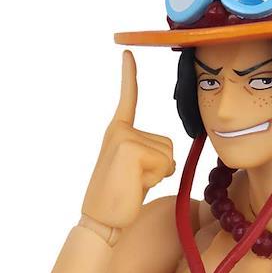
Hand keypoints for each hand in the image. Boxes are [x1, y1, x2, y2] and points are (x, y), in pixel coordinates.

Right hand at [81, 50, 175, 229]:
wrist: (101, 219)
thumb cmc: (120, 199)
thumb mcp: (135, 171)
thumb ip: (149, 155)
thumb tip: (170, 157)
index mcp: (117, 131)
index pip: (128, 99)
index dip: (129, 75)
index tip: (128, 53)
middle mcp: (119, 129)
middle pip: (167, 143)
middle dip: (160, 168)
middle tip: (134, 181)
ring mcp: (124, 137)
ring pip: (168, 154)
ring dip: (158, 174)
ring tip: (133, 184)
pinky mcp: (131, 148)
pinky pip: (165, 162)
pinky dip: (156, 178)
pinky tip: (134, 186)